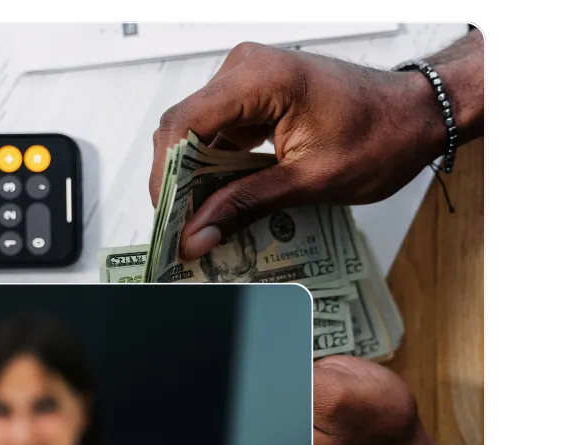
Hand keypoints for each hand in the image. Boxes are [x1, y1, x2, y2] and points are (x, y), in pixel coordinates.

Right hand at [151, 31, 482, 258]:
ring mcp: (248, 84)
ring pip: (195, 137)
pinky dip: (213, 174)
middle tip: (181, 233)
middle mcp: (246, 70)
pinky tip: (217, 206)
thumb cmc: (382, 134)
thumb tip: (198, 233)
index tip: (169, 221)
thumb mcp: (310, 181)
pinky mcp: (254, 101)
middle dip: (176, 186)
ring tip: (198, 226)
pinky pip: (217, 138)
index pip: (184, 125)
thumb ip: (246, 206)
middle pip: (182, 131)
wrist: (416, 116)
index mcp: (261, 77)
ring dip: (193, 183)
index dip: (167, 178)